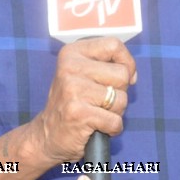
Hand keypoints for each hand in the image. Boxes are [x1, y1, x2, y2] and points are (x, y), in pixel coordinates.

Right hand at [30, 38, 135, 164]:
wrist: (47, 135)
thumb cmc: (72, 103)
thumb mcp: (82, 74)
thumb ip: (107, 65)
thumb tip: (132, 73)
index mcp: (72, 53)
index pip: (114, 45)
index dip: (127, 63)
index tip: (119, 78)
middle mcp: (70, 67)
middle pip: (122, 74)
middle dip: (119, 92)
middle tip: (100, 100)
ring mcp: (73, 90)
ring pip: (122, 99)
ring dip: (115, 112)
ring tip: (96, 113)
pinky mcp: (79, 113)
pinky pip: (115, 121)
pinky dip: (112, 128)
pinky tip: (96, 127)